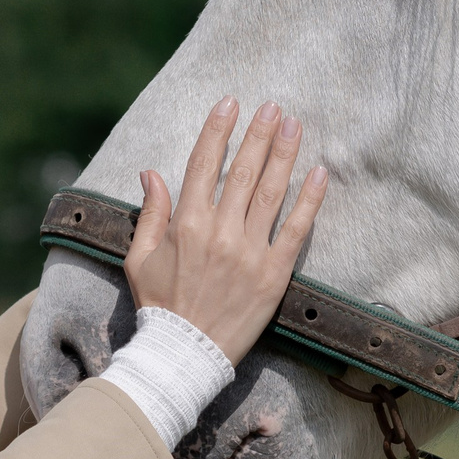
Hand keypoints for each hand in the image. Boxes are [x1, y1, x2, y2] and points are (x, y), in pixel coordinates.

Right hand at [125, 98, 327, 364]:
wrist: (184, 355)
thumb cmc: (159, 306)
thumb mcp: (139, 257)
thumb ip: (150, 213)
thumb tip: (150, 173)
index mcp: (185, 223)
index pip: (204, 164)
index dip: (218, 130)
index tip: (231, 103)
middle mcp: (219, 231)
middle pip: (243, 170)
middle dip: (258, 133)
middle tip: (273, 106)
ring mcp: (249, 251)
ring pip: (271, 192)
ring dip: (284, 154)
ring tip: (294, 124)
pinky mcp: (274, 274)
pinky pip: (296, 229)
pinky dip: (310, 199)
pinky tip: (320, 172)